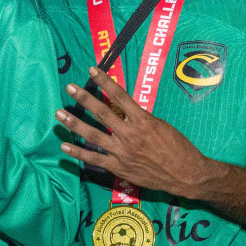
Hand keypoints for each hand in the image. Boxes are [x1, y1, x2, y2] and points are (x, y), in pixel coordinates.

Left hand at [56, 67, 215, 199]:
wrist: (185, 174)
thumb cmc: (178, 148)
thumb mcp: (162, 125)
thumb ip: (141, 118)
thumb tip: (125, 110)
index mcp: (143, 120)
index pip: (120, 96)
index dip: (105, 82)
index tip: (92, 70)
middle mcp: (130, 134)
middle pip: (102, 113)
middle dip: (84, 99)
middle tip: (69, 88)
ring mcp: (122, 152)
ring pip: (93, 135)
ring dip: (75, 124)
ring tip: (59, 114)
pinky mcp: (118, 167)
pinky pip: (94, 159)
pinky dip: (79, 153)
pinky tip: (65, 147)